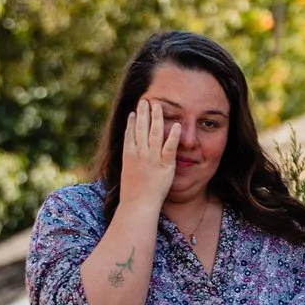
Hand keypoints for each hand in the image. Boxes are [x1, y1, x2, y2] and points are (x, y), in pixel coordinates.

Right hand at [119, 99, 178, 214]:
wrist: (138, 204)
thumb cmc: (132, 193)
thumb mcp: (127, 173)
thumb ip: (130, 162)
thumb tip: (130, 155)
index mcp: (129, 155)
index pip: (130, 133)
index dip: (132, 121)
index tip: (133, 111)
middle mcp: (140, 153)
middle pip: (141, 128)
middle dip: (143, 113)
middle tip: (145, 100)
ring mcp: (152, 158)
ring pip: (155, 133)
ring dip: (156, 117)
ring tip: (157, 105)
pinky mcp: (165, 165)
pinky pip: (170, 147)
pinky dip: (173, 135)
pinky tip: (176, 124)